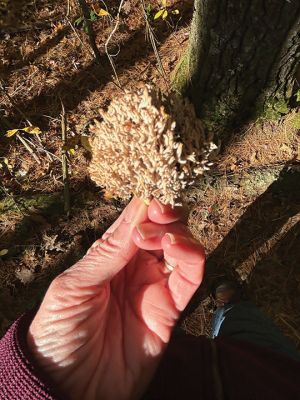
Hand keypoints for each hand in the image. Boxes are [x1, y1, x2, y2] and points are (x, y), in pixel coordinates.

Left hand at [27, 197, 204, 399]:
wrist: (70, 387)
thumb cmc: (60, 331)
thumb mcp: (75, 286)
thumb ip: (108, 252)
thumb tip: (137, 210)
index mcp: (111, 255)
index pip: (134, 219)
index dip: (145, 203)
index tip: (152, 193)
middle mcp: (136, 266)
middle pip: (163, 228)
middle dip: (165, 214)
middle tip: (157, 215)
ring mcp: (156, 286)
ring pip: (182, 247)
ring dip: (179, 233)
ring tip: (163, 238)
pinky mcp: (172, 309)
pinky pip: (191, 277)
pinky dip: (191, 257)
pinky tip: (177, 249)